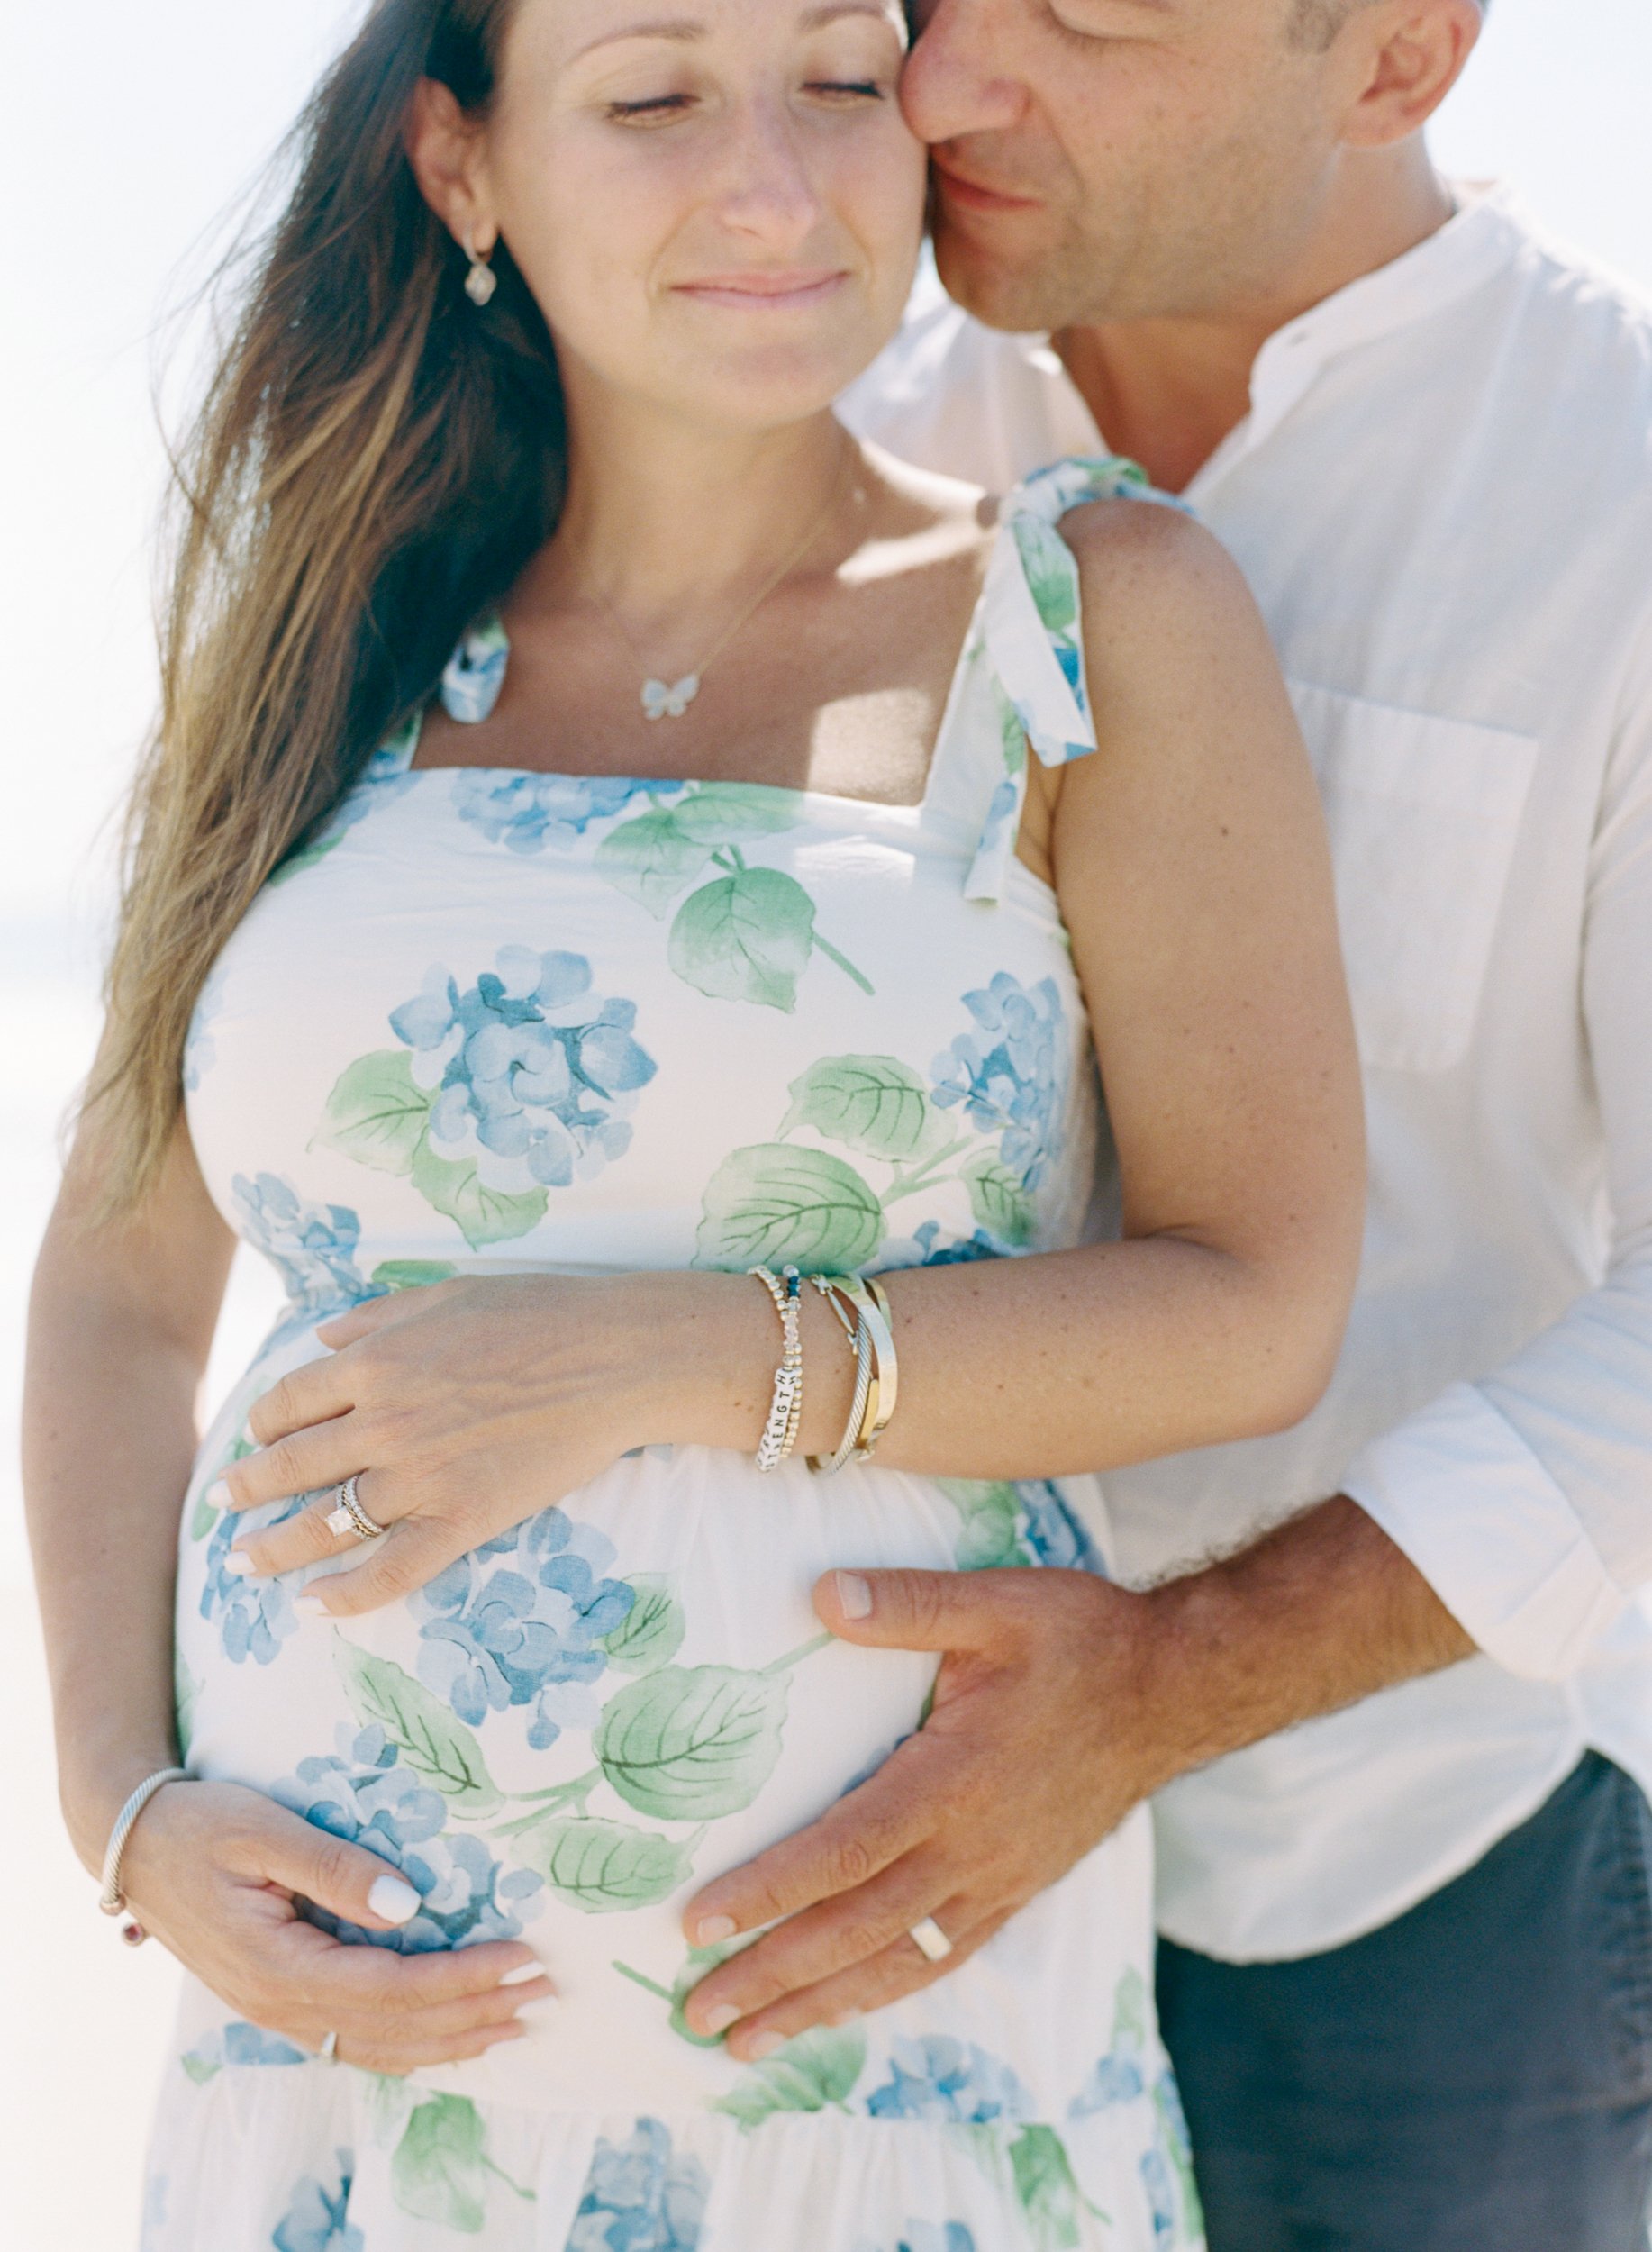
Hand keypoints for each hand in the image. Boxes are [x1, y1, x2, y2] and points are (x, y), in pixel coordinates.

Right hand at [120, 1780, 553, 2072]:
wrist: (130, 1841)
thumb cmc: (199, 1821)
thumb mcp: (264, 1829)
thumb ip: (335, 1868)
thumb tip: (411, 1904)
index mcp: (279, 1964)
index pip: (393, 1987)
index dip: (464, 1978)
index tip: (524, 1955)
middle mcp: (278, 2003)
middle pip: (395, 2029)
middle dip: (476, 2013)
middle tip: (546, 1991)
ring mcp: (274, 2011)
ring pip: (378, 2047)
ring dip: (452, 2038)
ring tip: (516, 2021)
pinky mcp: (276, 2001)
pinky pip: (353, 2040)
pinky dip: (410, 2044)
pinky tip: (449, 2035)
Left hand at [217, 1274, 694, 1615]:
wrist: (615, 1357)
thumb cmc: (537, 1313)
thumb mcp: (444, 1295)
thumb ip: (375, 1317)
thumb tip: (322, 1338)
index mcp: (374, 1361)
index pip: (288, 1402)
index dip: (263, 1424)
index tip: (256, 1438)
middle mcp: (384, 1421)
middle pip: (291, 1465)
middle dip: (248, 1488)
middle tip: (224, 1504)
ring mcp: (421, 1475)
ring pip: (325, 1523)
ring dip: (275, 1548)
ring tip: (245, 1562)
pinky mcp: (464, 1518)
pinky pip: (392, 1569)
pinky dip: (347, 1595)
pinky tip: (315, 1607)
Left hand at [676, 1566, 1179, 2059]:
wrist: (1177, 1690)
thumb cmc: (1082, 1638)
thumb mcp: (999, 1601)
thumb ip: (909, 1603)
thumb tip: (822, 1594)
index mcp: (957, 1779)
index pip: (846, 1850)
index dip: (771, 1890)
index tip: (701, 1922)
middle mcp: (975, 1847)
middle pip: (857, 1928)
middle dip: (773, 1975)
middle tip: (696, 2014)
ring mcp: (1000, 1878)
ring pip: (897, 1961)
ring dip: (818, 2004)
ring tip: (746, 2042)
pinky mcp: (1019, 1888)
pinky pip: (943, 1957)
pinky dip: (885, 1992)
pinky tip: (843, 2009)